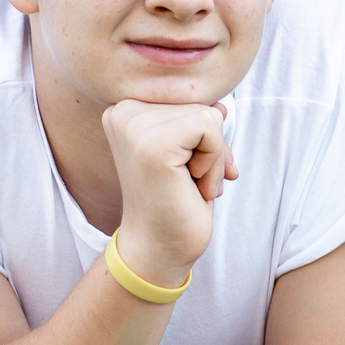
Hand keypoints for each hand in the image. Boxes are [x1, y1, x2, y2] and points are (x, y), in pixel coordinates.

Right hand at [103, 98, 238, 286]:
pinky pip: (211, 127)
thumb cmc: (177, 199)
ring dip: (212, 156)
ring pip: (210, 114)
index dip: (202, 134)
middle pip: (200, 102)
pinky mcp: (153, 144)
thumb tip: (220, 105)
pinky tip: (192, 185)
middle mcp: (123, 110)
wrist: (159, 249)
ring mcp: (135, 126)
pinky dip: (213, 161)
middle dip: (210, 145)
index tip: (187, 167)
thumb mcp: (191, 149)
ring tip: (188, 183)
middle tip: (188, 180)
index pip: (189, 96)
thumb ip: (200, 121)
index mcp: (126, 109)